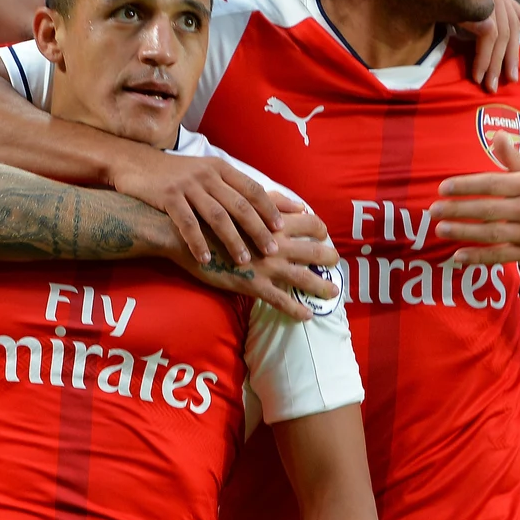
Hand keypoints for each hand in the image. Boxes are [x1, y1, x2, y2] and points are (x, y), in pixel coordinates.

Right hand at [111, 151, 286, 266]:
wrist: (136, 163)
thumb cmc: (177, 175)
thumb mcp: (208, 174)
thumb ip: (237, 188)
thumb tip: (272, 202)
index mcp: (221, 169)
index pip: (253, 189)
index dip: (269, 209)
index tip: (283, 229)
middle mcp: (207, 175)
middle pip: (239, 204)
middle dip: (257, 229)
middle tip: (271, 250)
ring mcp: (187, 186)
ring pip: (216, 216)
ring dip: (232, 239)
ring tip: (243, 261)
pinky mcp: (168, 197)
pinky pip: (187, 223)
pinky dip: (197, 242)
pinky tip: (205, 259)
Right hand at [173, 195, 339, 319]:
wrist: (182, 235)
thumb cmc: (210, 217)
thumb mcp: (241, 203)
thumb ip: (270, 202)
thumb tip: (297, 204)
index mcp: (272, 221)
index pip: (309, 222)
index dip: (320, 229)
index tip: (324, 235)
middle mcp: (274, 243)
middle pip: (313, 251)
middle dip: (328, 258)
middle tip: (337, 263)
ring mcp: (264, 266)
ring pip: (302, 278)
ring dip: (320, 286)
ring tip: (333, 292)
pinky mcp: (251, 284)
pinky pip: (280, 301)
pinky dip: (296, 309)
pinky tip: (307, 316)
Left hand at [430, 134, 519, 265]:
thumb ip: (513, 158)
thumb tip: (497, 134)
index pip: (492, 184)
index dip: (466, 186)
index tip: (443, 188)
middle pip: (488, 209)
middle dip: (458, 210)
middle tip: (433, 210)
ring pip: (492, 233)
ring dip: (464, 232)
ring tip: (441, 230)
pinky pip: (501, 256)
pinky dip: (479, 256)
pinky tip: (459, 256)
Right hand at [454, 0, 519, 91]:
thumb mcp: (456, 3)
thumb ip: (471, 17)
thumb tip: (478, 35)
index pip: (518, 12)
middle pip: (512, 28)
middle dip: (512, 57)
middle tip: (511, 80)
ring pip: (502, 35)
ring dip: (496, 64)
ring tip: (490, 85)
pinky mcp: (478, 5)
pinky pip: (487, 37)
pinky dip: (483, 58)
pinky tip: (477, 74)